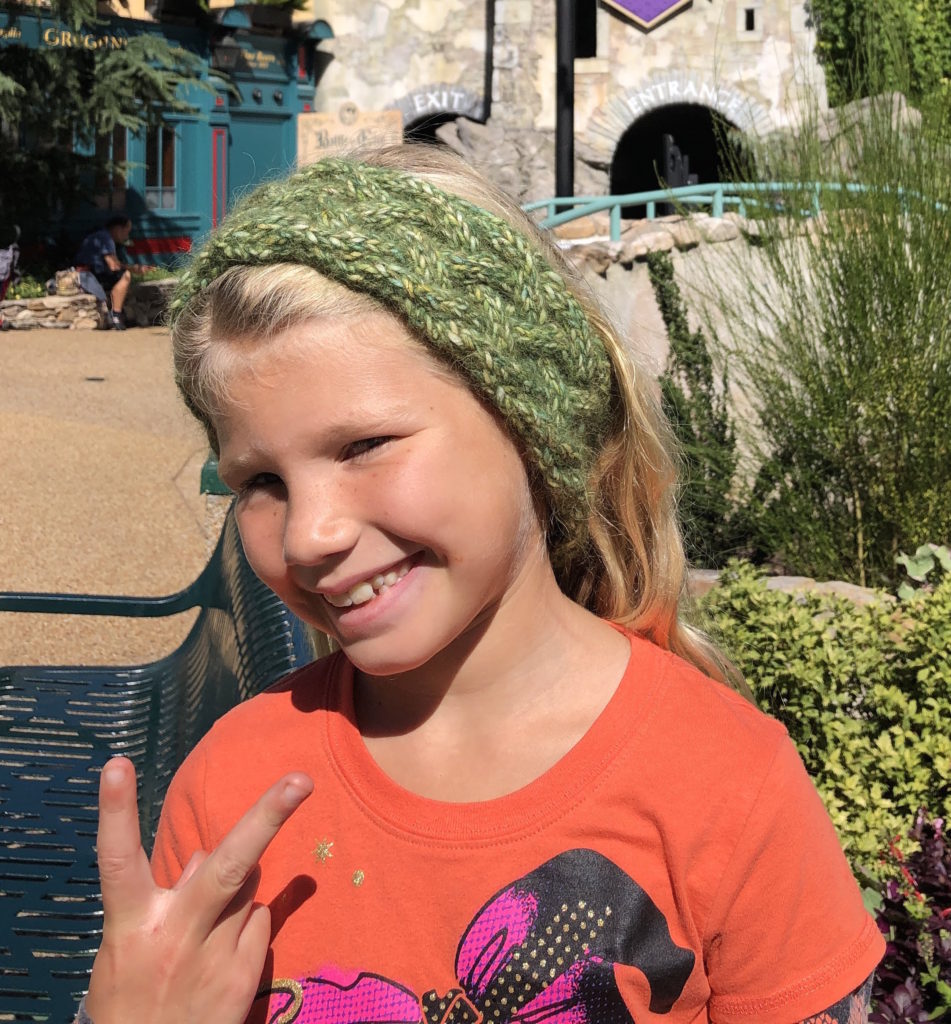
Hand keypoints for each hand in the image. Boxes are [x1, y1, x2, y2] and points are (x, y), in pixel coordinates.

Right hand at [84, 756, 312, 1023]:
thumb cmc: (133, 991)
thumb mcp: (130, 942)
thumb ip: (166, 893)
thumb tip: (204, 854)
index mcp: (130, 924)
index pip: (116, 859)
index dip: (115, 811)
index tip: (117, 763)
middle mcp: (173, 937)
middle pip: (226, 868)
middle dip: (268, 819)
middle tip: (302, 780)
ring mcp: (212, 960)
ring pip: (248, 888)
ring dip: (238, 887)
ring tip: (208, 925)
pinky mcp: (241, 980)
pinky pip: (260, 923)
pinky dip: (248, 923)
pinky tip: (224, 950)